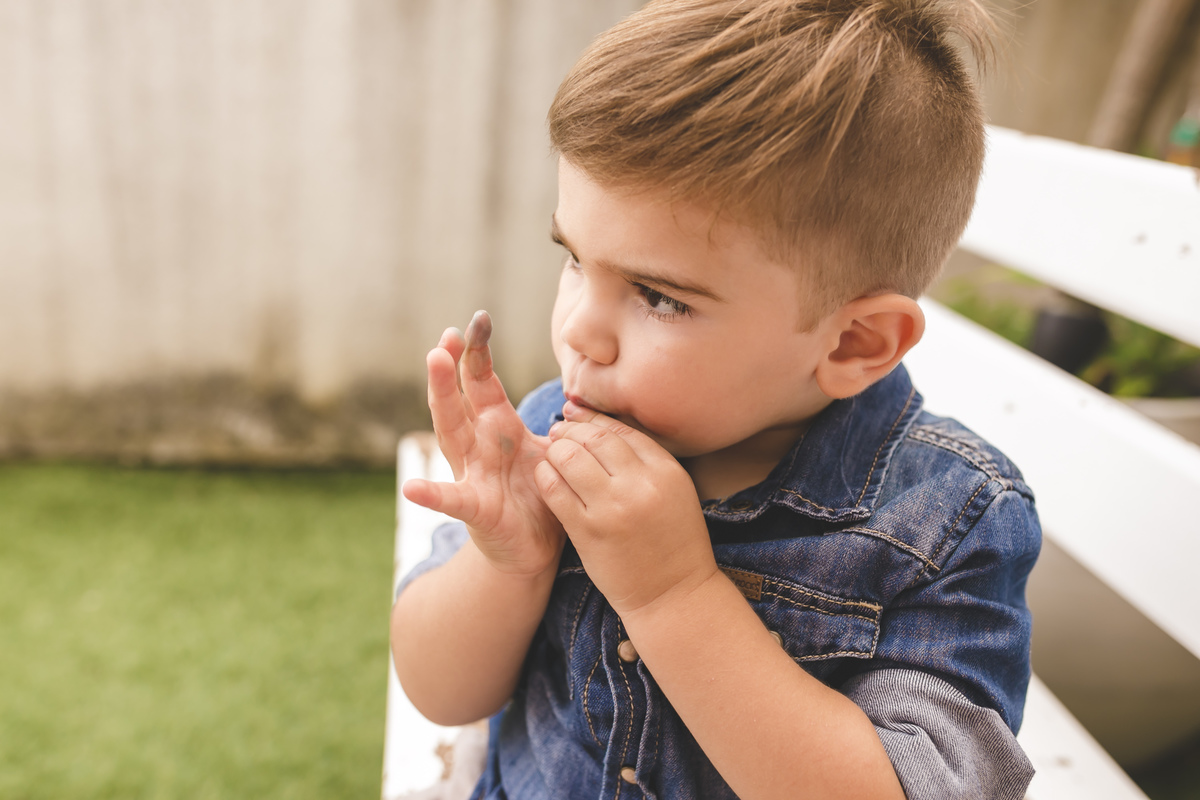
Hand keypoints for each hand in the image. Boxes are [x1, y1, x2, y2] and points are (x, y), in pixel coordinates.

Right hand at [402, 311, 563, 576]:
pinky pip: (451, 501)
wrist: (534, 550)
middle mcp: (477, 445)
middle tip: (447, 334)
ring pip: (451, 431)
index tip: (477, 319)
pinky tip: (411, 489)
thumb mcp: (553, 452)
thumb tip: (582, 393)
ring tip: (432, 361)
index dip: (478, 352)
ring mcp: (471, 474)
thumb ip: (563, 424)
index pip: (483, 382)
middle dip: (453, 365)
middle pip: (460, 398)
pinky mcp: (475, 509)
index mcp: (498, 427)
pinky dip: (431, 495)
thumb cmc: (541, 495)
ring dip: (442, 396)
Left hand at [536, 402, 718, 616]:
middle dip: (570, 430)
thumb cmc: (672, 542)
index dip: (593, 419)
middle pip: (594, 439)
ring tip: (551, 453)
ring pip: (570, 458)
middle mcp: (641, 485)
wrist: (673, 594)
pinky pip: (555, 491)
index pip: (621, 430)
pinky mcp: (588, 531)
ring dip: (555, 450)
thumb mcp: (675, 492)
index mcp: (666, 471)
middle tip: (557, 431)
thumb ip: (646, 462)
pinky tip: (545, 476)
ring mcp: (613, 508)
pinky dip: (545, 477)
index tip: (577, 416)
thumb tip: (603, 428)